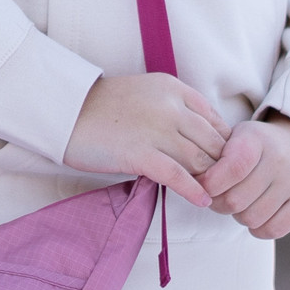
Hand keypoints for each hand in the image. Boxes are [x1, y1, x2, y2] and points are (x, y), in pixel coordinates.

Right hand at [62, 74, 232, 209]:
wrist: (65, 111)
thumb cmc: (101, 106)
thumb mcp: (145, 93)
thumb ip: (172, 107)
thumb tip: (196, 135)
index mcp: (174, 88)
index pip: (214, 119)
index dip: (223, 144)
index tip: (222, 162)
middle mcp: (171, 107)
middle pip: (213, 142)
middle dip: (222, 166)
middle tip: (223, 185)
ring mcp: (157, 130)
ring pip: (201, 160)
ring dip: (211, 181)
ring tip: (215, 196)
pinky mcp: (141, 154)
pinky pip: (178, 175)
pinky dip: (194, 190)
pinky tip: (202, 201)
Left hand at [195, 111, 289, 239]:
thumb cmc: (259, 146)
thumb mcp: (237, 138)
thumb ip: (214, 157)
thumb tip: (193, 183)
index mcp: (258, 139)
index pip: (231, 169)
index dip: (210, 184)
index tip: (203, 186)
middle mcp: (281, 159)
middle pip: (235, 201)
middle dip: (219, 204)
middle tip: (219, 197)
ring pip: (251, 218)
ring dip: (239, 216)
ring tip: (242, 202)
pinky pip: (272, 230)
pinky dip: (257, 228)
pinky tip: (257, 213)